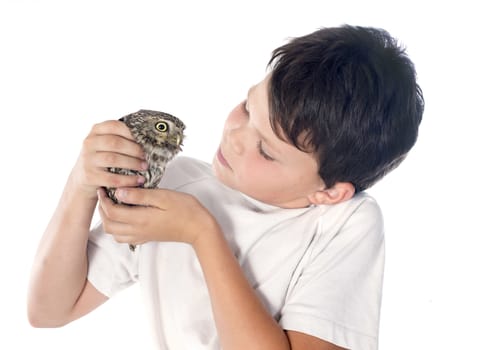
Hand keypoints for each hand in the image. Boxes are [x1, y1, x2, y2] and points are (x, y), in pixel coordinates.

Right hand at [71, 120, 147, 198]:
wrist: (82, 179)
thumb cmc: (102, 159)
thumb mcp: (106, 143)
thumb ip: (121, 137)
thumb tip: (149, 138)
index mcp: (96, 131)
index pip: (115, 126)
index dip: (131, 133)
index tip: (144, 140)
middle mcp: (89, 143)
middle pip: (115, 143)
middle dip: (135, 149)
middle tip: (147, 156)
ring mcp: (87, 159)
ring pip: (113, 159)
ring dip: (133, 163)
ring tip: (145, 167)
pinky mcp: (89, 176)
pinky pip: (112, 178)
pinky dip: (128, 180)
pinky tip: (139, 180)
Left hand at [97, 187, 218, 245]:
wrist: (199, 228)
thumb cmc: (185, 209)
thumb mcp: (163, 196)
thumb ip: (140, 196)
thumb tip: (119, 192)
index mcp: (140, 219)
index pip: (111, 212)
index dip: (103, 200)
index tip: (104, 187)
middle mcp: (138, 230)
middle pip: (109, 225)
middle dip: (102, 210)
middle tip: (105, 195)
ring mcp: (142, 236)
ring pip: (114, 233)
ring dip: (108, 220)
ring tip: (113, 204)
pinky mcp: (147, 238)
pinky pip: (125, 238)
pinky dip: (118, 228)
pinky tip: (125, 217)